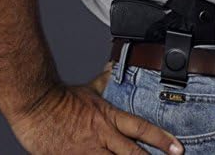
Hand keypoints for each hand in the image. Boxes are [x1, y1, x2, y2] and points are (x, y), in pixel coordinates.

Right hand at [9, 62, 183, 154]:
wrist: (36, 105)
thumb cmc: (61, 98)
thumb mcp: (89, 89)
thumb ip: (105, 81)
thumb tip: (113, 67)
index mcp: (109, 117)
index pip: (141, 128)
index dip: (162, 139)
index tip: (178, 148)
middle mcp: (102, 136)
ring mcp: (88, 153)